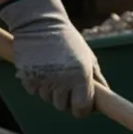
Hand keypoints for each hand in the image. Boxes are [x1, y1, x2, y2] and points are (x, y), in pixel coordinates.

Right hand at [0, 0, 105, 117]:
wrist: (39, 23)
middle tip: (65, 84)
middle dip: (65, 100)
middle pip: (62, 107)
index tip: (80, 107)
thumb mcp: (87, 57)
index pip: (81, 108)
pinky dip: (36, 84)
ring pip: (47, 99)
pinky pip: (33, 91)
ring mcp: (43, 79)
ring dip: (50, 91)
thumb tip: (105, 99)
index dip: (81, 110)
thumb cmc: (68, 40)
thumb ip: (97, 79)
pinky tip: (40, 69)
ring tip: (52, 72)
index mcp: (80, 77)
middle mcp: (62, 80)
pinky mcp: (27, 76)